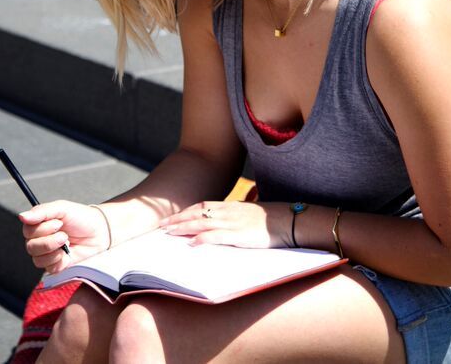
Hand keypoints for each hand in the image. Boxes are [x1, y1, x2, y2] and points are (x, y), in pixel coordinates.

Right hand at [18, 200, 109, 274]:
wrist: (100, 231)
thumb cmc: (81, 218)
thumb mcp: (62, 208)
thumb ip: (42, 212)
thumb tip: (21, 217)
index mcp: (39, 226)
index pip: (27, 230)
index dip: (41, 228)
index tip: (58, 222)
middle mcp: (40, 241)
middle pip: (30, 246)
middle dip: (48, 240)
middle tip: (64, 233)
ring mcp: (47, 254)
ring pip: (37, 259)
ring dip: (54, 249)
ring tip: (67, 241)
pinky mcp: (56, 266)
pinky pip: (48, 268)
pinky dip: (58, 260)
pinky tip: (68, 252)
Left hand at [159, 201, 291, 248]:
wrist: (289, 220)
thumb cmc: (273, 219)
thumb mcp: (253, 212)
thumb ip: (241, 212)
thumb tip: (236, 211)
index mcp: (231, 206)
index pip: (202, 207)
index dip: (185, 212)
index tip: (172, 217)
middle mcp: (228, 212)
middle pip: (196, 213)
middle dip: (177, 219)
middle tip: (161, 225)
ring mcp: (233, 223)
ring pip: (201, 223)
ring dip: (183, 227)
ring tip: (168, 232)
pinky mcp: (239, 235)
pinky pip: (217, 236)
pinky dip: (202, 239)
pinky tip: (192, 243)